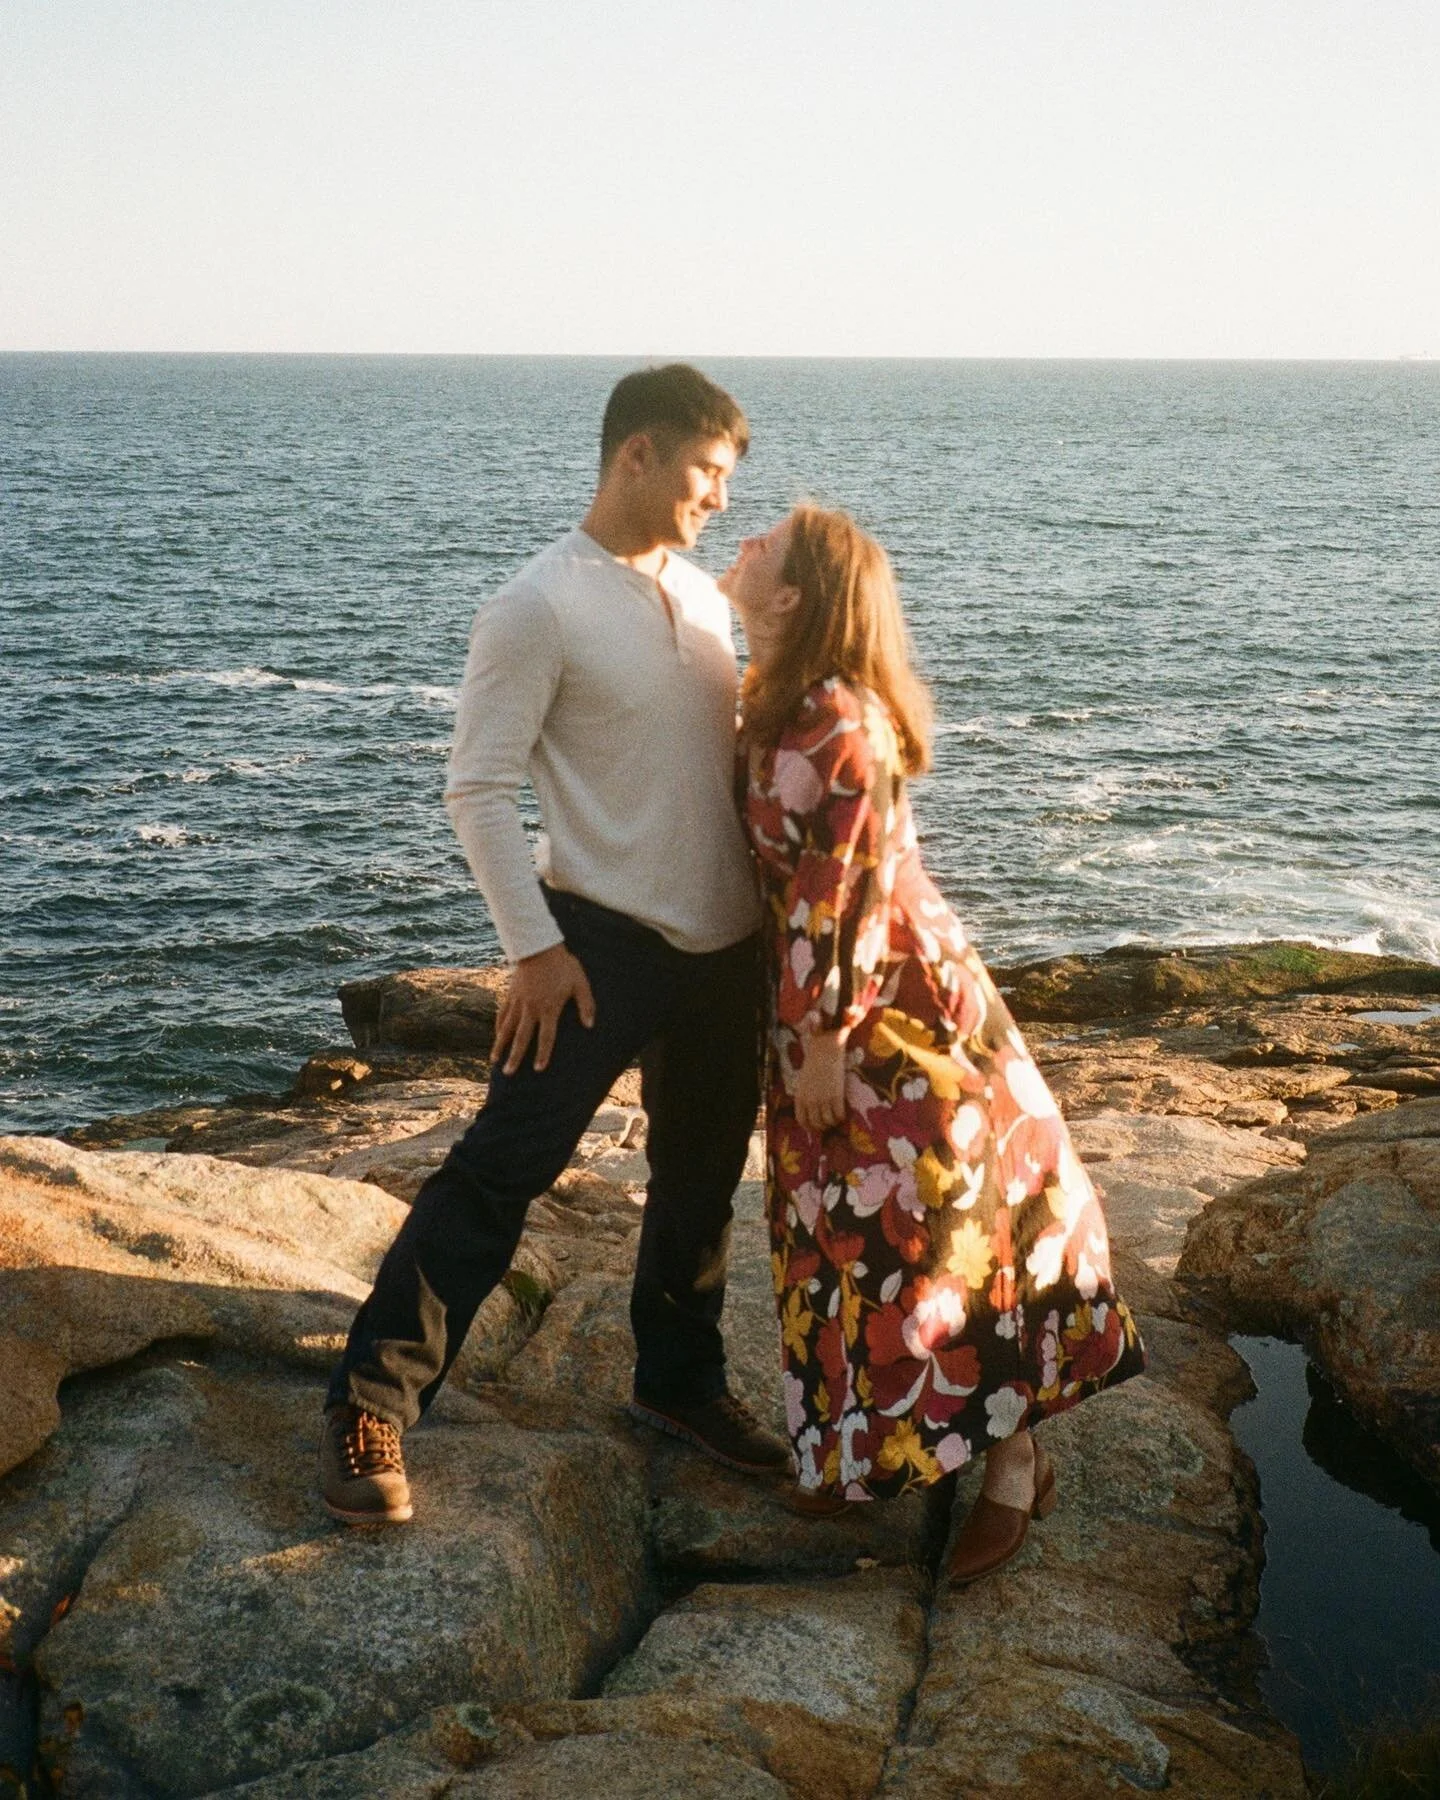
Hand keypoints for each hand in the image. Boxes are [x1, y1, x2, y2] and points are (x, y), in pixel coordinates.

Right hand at [493, 943, 595, 1074]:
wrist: (539, 946)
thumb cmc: (563, 965)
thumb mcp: (580, 983)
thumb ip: (586, 1005)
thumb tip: (590, 1025)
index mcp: (549, 1008)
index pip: (546, 1037)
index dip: (543, 1054)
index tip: (538, 1069)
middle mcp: (531, 1008)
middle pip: (522, 1037)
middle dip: (515, 1056)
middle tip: (508, 1073)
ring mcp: (518, 1002)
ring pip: (508, 1028)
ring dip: (501, 1045)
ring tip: (495, 1060)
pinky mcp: (510, 994)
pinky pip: (503, 1014)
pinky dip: (499, 1027)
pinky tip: (497, 1036)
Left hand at [793, 1029, 847, 1132]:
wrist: (824, 1049)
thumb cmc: (815, 1062)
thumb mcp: (804, 1081)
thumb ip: (806, 1095)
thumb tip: (812, 1109)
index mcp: (800, 1097)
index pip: (802, 1121)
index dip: (810, 1128)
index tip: (817, 1128)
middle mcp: (810, 1101)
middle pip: (816, 1124)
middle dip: (824, 1127)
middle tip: (830, 1124)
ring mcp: (823, 1099)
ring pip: (828, 1122)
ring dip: (834, 1123)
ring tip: (837, 1118)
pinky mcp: (836, 1095)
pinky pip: (839, 1115)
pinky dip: (842, 1116)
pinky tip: (843, 1112)